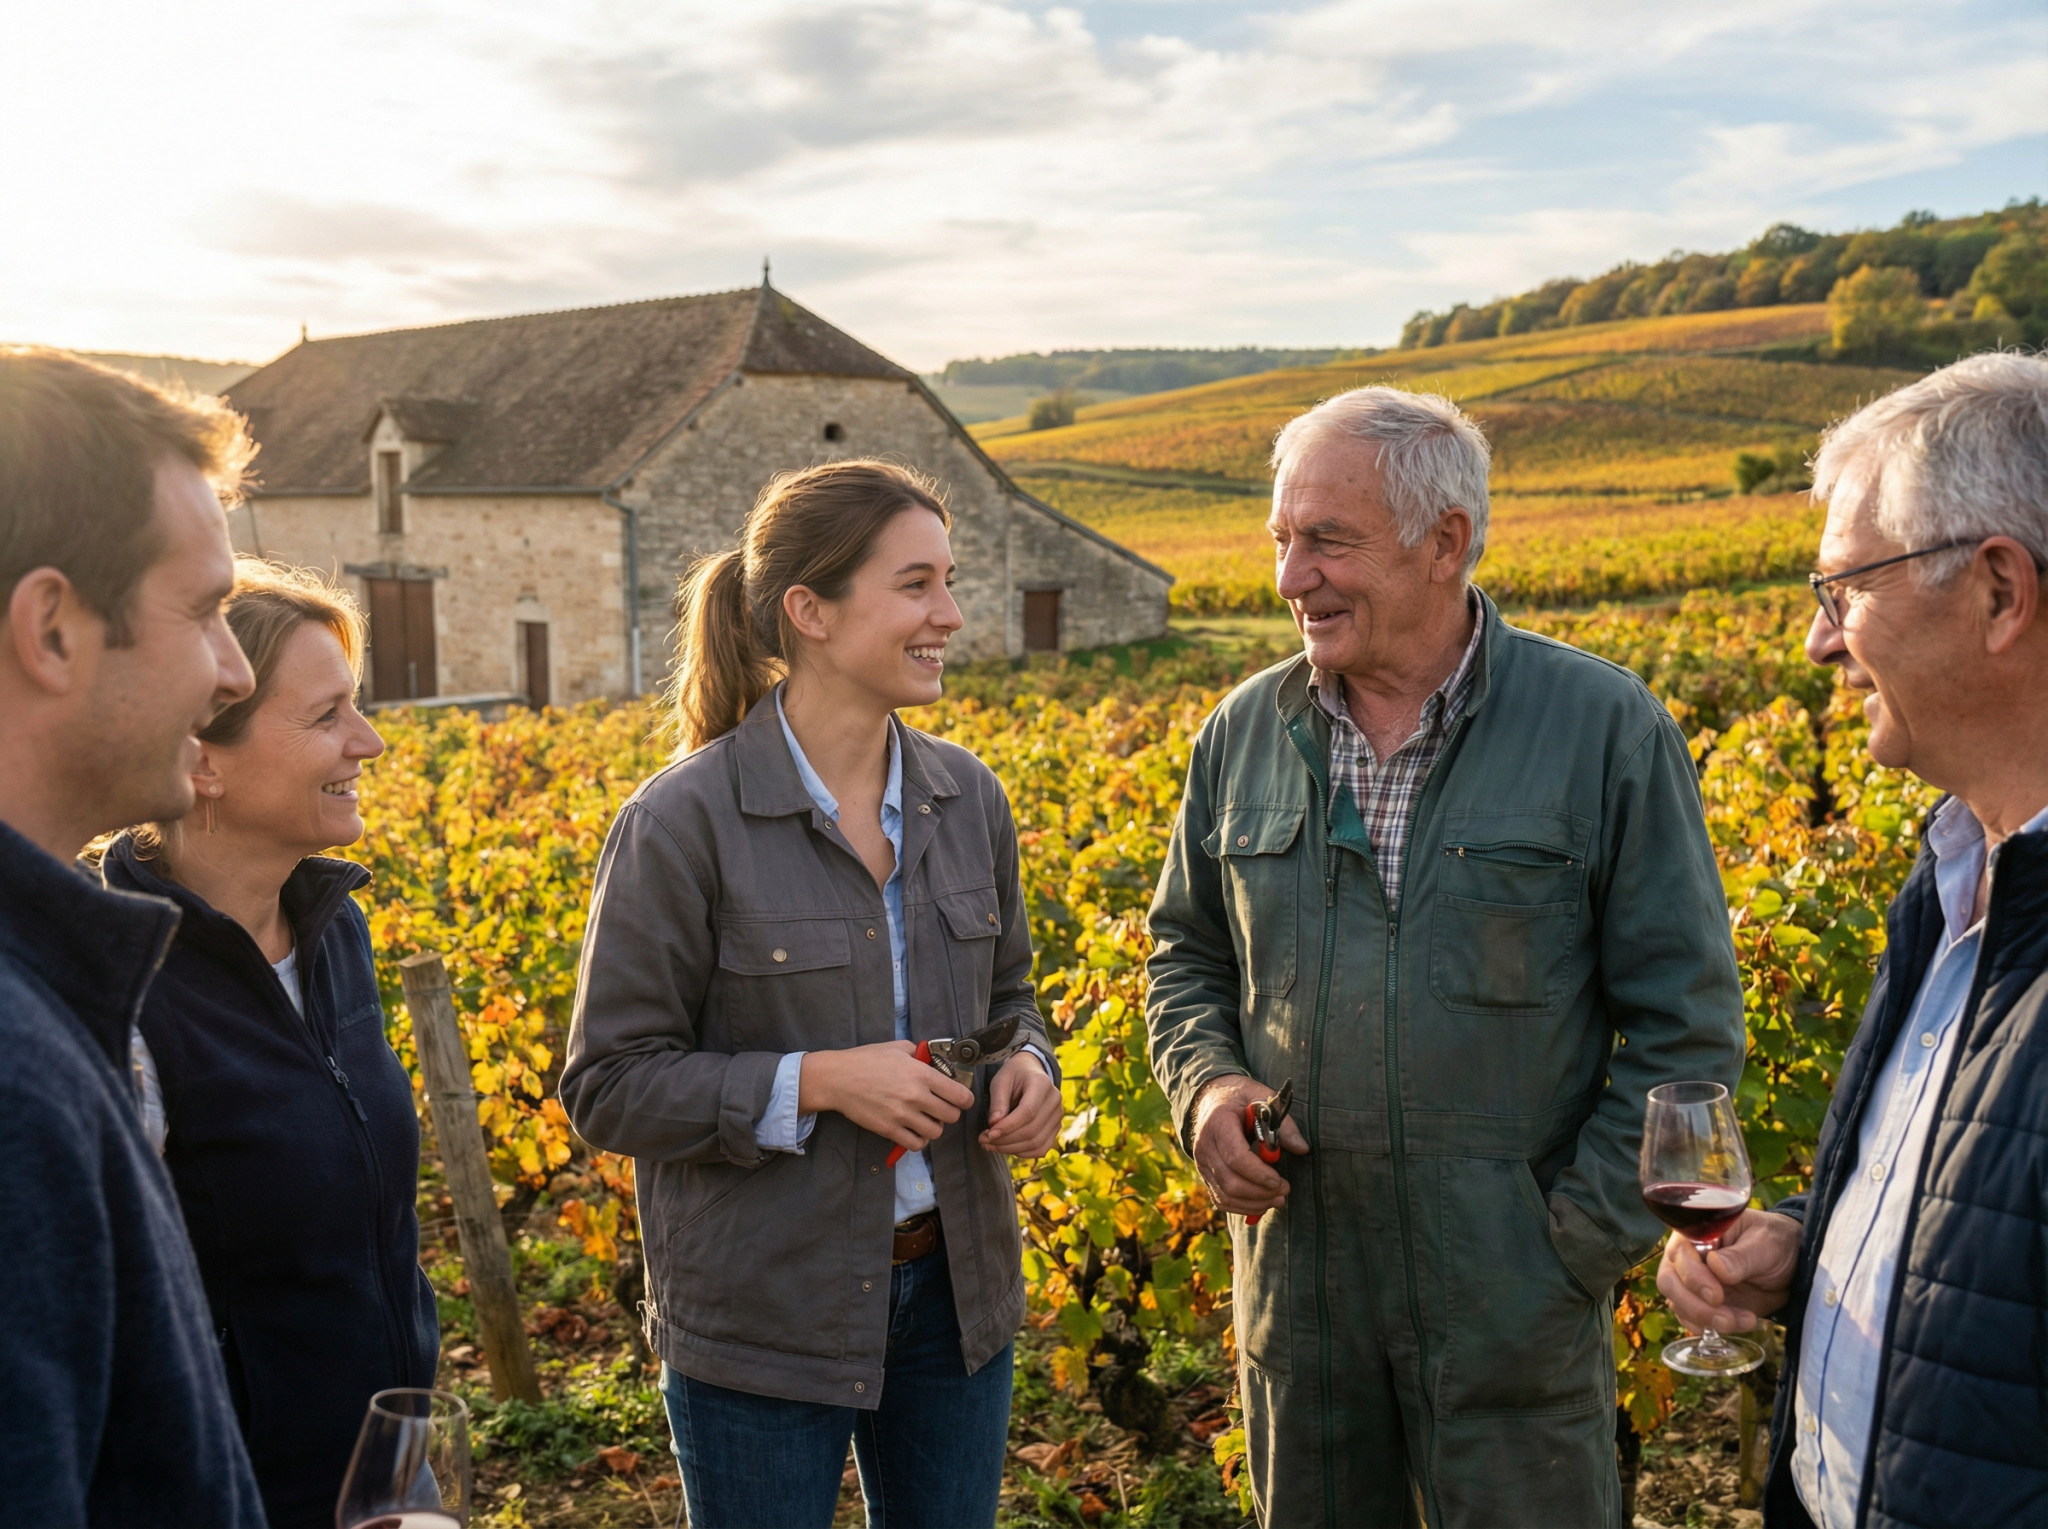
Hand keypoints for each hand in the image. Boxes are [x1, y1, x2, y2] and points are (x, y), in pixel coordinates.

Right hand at [798, 1042, 975, 1153]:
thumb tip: (934, 1062)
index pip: (959, 1095)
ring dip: (934, 1127)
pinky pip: (916, 1144)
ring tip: (925, 1119)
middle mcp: (916, 1096)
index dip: (965, 1099)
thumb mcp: (898, 1047)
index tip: (960, 1099)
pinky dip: (919, 1139)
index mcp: (921, 1074)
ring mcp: (902, 1115)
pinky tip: (913, 1130)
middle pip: (951, 1116)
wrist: (838, 1078)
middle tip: (940, 1108)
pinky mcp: (889, 1130)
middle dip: (949, 1112)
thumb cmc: (866, 1060)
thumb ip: (920, 1055)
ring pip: (936, 1132)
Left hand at [980, 1050, 1060, 1157]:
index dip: (1007, 1127)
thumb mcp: (1000, 1081)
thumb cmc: (1013, 1075)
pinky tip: (1005, 1147)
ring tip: (991, 1145)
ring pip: (1036, 1143)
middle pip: (1032, 1131)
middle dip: (1005, 1141)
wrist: (1030, 1071)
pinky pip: (1041, 1148)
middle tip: (983, 1140)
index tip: (988, 1134)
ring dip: (1011, 1149)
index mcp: (1042, 1083)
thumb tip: (994, 1125)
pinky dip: (1022, 1153)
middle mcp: (1054, 1100)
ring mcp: (1057, 1116)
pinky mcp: (1055, 1128)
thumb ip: (998, 1101)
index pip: (1028, 1112)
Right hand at [1190, 1074, 1308, 1217]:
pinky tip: (1261, 1203)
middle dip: (1260, 1193)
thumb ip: (1282, 1122)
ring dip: (1254, 1204)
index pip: (1235, 1157)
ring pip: (1225, 1195)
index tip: (1280, 1181)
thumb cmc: (1240, 1098)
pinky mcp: (1205, 1174)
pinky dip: (1242, 1207)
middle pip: (1230, 1181)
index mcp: (1218, 1123)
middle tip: (1284, 1191)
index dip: (1258, 1174)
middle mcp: (1205, 1145)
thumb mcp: (1262, 1098)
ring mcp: (1202, 1162)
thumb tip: (1302, 1149)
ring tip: (1278, 1199)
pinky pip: (1220, 1199)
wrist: (1211, 1098)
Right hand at [1656, 1209, 1800, 1333]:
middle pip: (1669, 1282)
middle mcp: (1687, 1258)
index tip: (1716, 1296)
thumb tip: (1716, 1266)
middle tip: (1725, 1318)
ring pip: (1679, 1304)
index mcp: (1696, 1234)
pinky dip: (1712, 1328)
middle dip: (1694, 1305)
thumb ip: (1740, 1256)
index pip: (1678, 1254)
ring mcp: (1692, 1282)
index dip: (1691, 1277)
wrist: (1790, 1267)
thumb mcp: (1764, 1245)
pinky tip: (1740, 1324)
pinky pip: (1693, 1319)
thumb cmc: (1774, 1243)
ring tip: (1744, 1321)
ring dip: (1707, 1320)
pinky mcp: (1702, 1303)